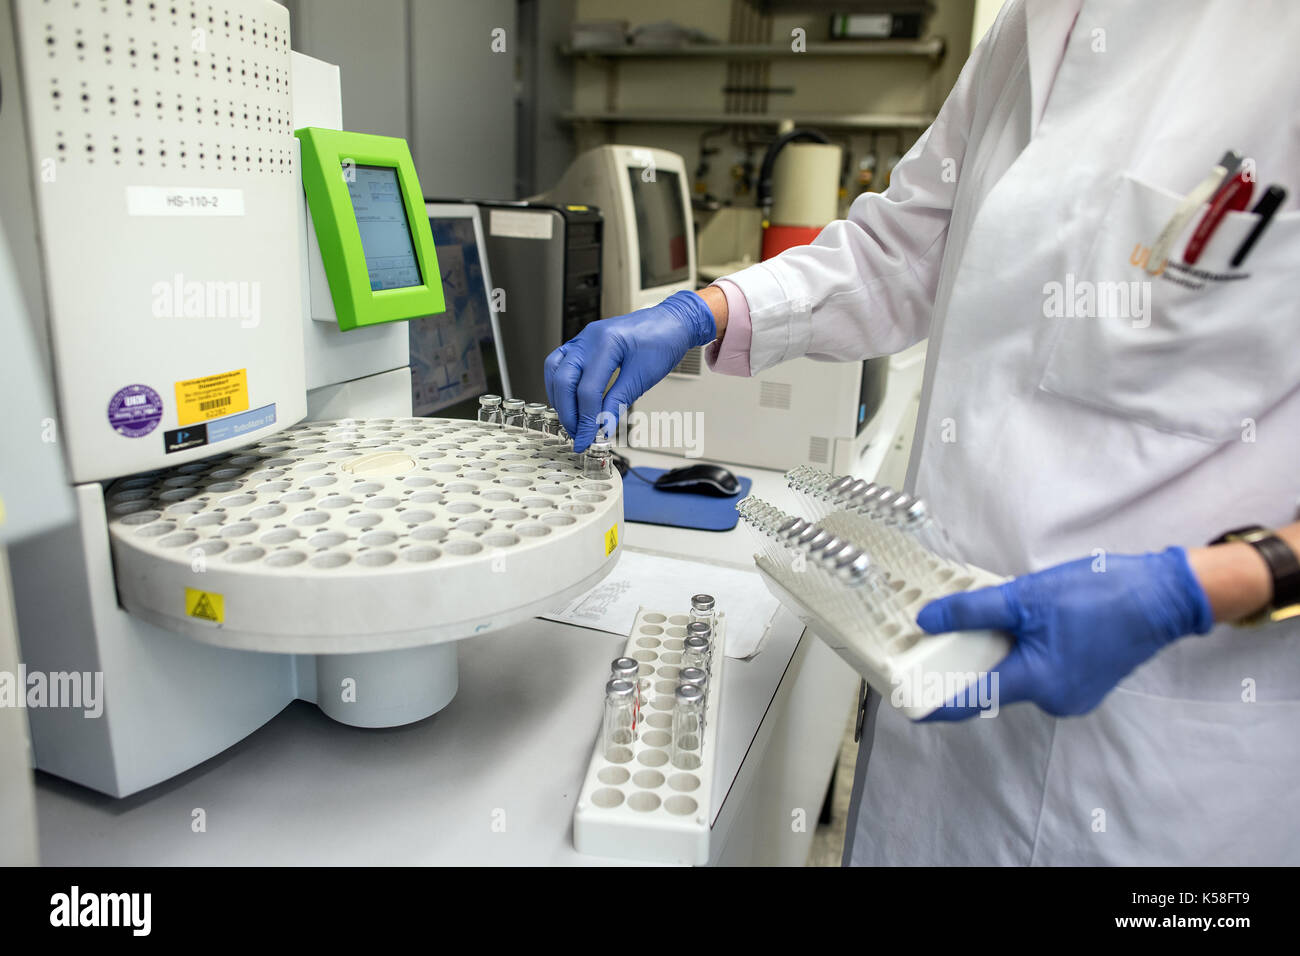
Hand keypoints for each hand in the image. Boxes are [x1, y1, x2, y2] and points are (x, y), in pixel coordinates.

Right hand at [544, 290, 716, 451]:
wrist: (671, 322)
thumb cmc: (663, 341)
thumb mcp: (643, 376)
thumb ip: (618, 402)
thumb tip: (602, 426)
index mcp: (606, 343)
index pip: (587, 389)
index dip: (586, 419)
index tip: (588, 439)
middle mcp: (589, 338)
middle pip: (564, 380)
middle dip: (568, 413)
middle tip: (578, 434)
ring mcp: (583, 338)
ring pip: (555, 370)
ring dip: (559, 399)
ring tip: (572, 420)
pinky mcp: (583, 343)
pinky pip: (560, 363)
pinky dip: (560, 384)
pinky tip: (568, 400)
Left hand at [915, 547, 1213, 719]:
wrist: (1163, 596)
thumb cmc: (1101, 595)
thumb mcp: (1027, 596)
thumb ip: (973, 611)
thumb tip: (929, 620)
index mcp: (1037, 682)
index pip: (972, 700)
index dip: (935, 703)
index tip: (905, 703)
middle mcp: (1053, 699)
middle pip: (992, 687)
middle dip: (964, 666)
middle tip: (935, 643)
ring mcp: (1071, 694)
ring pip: (1016, 677)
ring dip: (995, 655)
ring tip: (981, 623)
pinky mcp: (1081, 682)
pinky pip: (1037, 672)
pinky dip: (1020, 654)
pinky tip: (1017, 626)